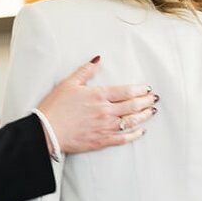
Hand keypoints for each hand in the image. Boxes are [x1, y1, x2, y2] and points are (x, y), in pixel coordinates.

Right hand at [36, 56, 157, 154]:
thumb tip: (98, 59)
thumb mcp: (68, 84)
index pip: (126, 91)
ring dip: (144, 116)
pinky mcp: (102, 140)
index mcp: (98, 95)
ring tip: (152, 111)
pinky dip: (134, 135)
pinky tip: (141, 131)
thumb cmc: (55, 107)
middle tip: (154, 98)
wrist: (47, 130)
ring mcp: (105, 127)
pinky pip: (123, 138)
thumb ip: (85, 71)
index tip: (147, 88)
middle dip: (146, 101)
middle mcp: (106, 111)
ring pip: (131, 121)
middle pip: (133, 105)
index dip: (139, 89)